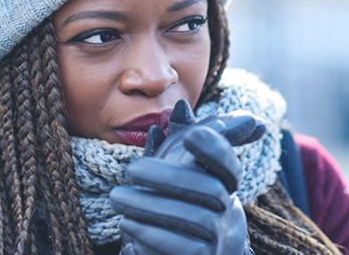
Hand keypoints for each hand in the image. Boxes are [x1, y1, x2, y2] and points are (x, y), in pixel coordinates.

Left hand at [110, 100, 263, 254]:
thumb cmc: (179, 208)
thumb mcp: (180, 174)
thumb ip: (180, 143)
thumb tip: (180, 107)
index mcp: (227, 189)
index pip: (231, 165)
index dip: (216, 149)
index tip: (193, 136)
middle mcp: (230, 214)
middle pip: (209, 190)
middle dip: (169, 176)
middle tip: (131, 170)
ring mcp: (220, 242)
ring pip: (194, 219)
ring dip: (151, 205)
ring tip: (117, 197)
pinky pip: (183, 248)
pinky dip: (153, 234)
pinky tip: (127, 223)